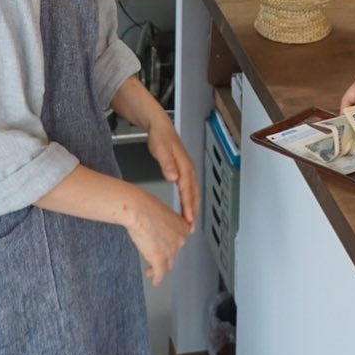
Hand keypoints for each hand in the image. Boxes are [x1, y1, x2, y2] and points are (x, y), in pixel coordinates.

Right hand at [125, 190, 192, 286]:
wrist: (138, 210)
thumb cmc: (145, 207)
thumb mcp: (161, 213)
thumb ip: (164, 224)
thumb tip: (158, 230)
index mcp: (182, 226)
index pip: (179, 241)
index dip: (171, 246)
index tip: (166, 250)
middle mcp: (180, 239)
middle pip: (174, 253)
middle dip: (165, 258)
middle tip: (157, 262)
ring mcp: (171, 250)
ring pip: (167, 264)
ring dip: (159, 269)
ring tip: (151, 272)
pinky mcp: (159, 258)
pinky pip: (160, 273)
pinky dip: (157, 279)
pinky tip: (155, 282)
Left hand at [146, 112, 199, 230]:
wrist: (160, 126)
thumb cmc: (161, 137)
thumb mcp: (161, 148)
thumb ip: (167, 163)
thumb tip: (173, 177)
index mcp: (184, 166)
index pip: (188, 190)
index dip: (189, 206)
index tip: (189, 219)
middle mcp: (188, 169)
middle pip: (194, 194)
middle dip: (194, 212)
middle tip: (191, 228)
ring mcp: (187, 171)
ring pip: (193, 193)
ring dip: (193, 208)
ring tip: (190, 223)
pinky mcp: (183, 171)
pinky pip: (189, 190)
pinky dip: (189, 202)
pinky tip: (186, 209)